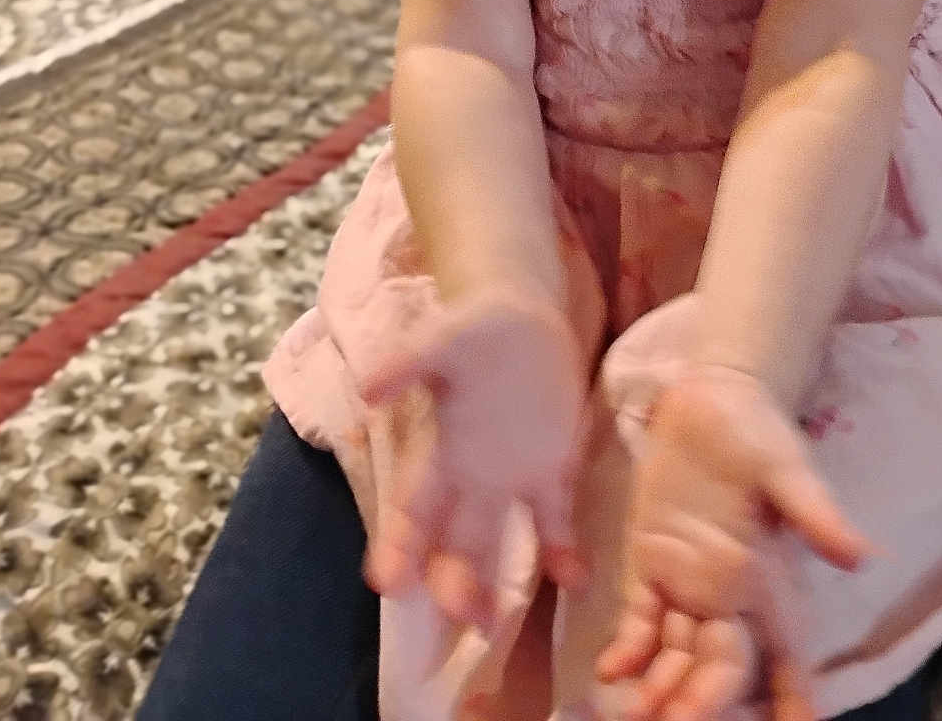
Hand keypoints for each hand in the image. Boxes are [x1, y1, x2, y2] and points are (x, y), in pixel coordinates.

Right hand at [359, 288, 586, 623]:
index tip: (386, 582)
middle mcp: (470, 475)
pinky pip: (555, 518)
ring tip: (489, 623)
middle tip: (455, 613)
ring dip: (491, 583)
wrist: (524, 318)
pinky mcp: (554, 468)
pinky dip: (562, 550)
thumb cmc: (475, 328)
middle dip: (449, 580)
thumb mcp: (441, 337)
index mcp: (438, 449)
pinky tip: (574, 580)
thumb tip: (367, 386)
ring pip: (495, 542)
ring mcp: (513, 477)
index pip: (412, 507)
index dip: (398, 544)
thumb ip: (406, 361)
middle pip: (453, 541)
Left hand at [598, 367, 869, 720]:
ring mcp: (687, 582)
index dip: (787, 699)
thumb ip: (816, 513)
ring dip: (659, 690)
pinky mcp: (650, 560)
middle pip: (720, 670)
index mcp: (770, 583)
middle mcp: (730, 596)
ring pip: (675, 657)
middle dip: (703, 705)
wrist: (713, 397)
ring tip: (635, 716)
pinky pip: (638, 618)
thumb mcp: (789, 468)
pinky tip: (608, 670)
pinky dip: (626, 648)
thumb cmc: (759, 431)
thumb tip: (861, 555)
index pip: (783, 656)